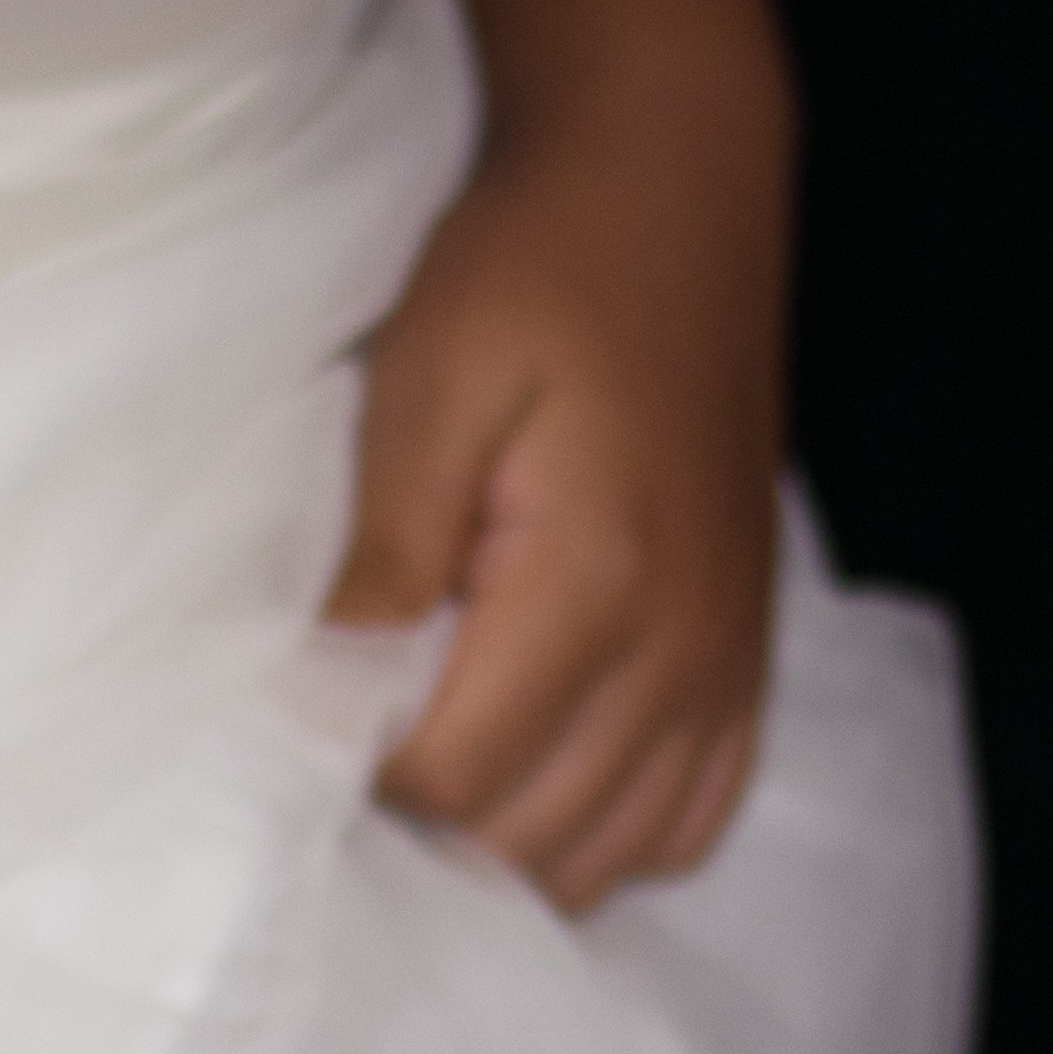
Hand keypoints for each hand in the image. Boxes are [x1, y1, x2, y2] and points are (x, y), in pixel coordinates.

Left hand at [329, 145, 783, 916]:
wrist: (673, 197)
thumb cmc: (536, 275)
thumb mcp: (427, 385)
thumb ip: (381, 552)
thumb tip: (312, 693)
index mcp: (595, 582)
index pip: (454, 776)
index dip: (359, 771)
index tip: (308, 711)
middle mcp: (681, 648)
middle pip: (526, 838)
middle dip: (423, 820)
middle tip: (353, 741)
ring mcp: (725, 665)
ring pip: (604, 856)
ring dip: (504, 842)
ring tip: (429, 765)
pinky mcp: (745, 662)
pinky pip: (685, 821)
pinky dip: (604, 834)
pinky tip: (536, 780)